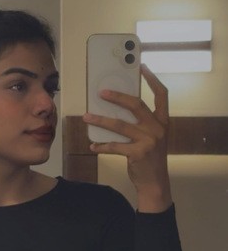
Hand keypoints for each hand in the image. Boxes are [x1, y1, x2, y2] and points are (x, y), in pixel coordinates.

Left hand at [82, 64, 171, 210]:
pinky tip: (92, 146)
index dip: (152, 79)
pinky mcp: (138, 154)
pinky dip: (102, 146)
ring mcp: (148, 141)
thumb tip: (118, 108)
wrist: (155, 183)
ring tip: (87, 117)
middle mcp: (158, 129)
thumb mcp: (152, 138)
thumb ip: (142, 123)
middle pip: (136, 105)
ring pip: (120, 125)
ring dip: (101, 120)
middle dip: (118, 96)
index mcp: (163, 122)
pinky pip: (114, 146)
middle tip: (101, 92)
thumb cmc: (150, 159)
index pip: (161, 95)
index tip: (142, 67)